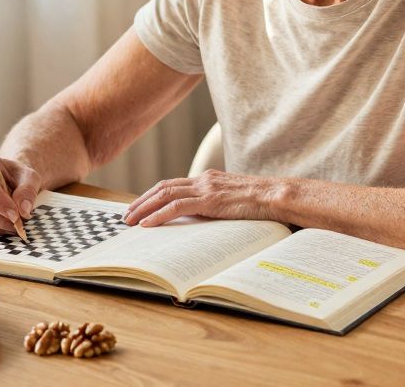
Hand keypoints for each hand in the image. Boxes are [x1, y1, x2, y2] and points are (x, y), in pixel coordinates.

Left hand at [123, 169, 280, 227]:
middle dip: (142, 201)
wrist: (277, 195)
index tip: (140, 207)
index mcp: (208, 179)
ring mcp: (206, 188)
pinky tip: (147, 224)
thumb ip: (218, 204)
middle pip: (163, 187)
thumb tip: (205, 218)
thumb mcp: (234, 201)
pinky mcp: (210, 200)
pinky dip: (158, 215)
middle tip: (127, 215)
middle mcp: (203, 180)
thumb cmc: (261, 202)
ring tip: (131, 221)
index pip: (173, 185)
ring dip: (144, 208)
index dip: (153, 195)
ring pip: (165, 195)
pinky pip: (177, 207)